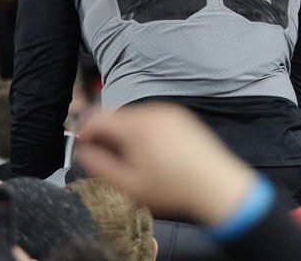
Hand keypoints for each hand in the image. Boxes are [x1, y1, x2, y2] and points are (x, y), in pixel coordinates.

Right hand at [75, 104, 255, 224]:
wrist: (218, 187)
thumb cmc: (175, 189)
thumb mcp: (129, 185)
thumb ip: (99, 165)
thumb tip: (82, 151)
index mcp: (137, 125)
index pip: (96, 117)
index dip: (84, 131)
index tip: (82, 147)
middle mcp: (152, 111)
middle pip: (115, 115)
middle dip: (106, 134)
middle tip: (106, 157)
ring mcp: (168, 111)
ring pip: (132, 117)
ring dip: (125, 133)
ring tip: (131, 159)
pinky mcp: (180, 116)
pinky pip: (151, 118)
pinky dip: (143, 131)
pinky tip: (151, 153)